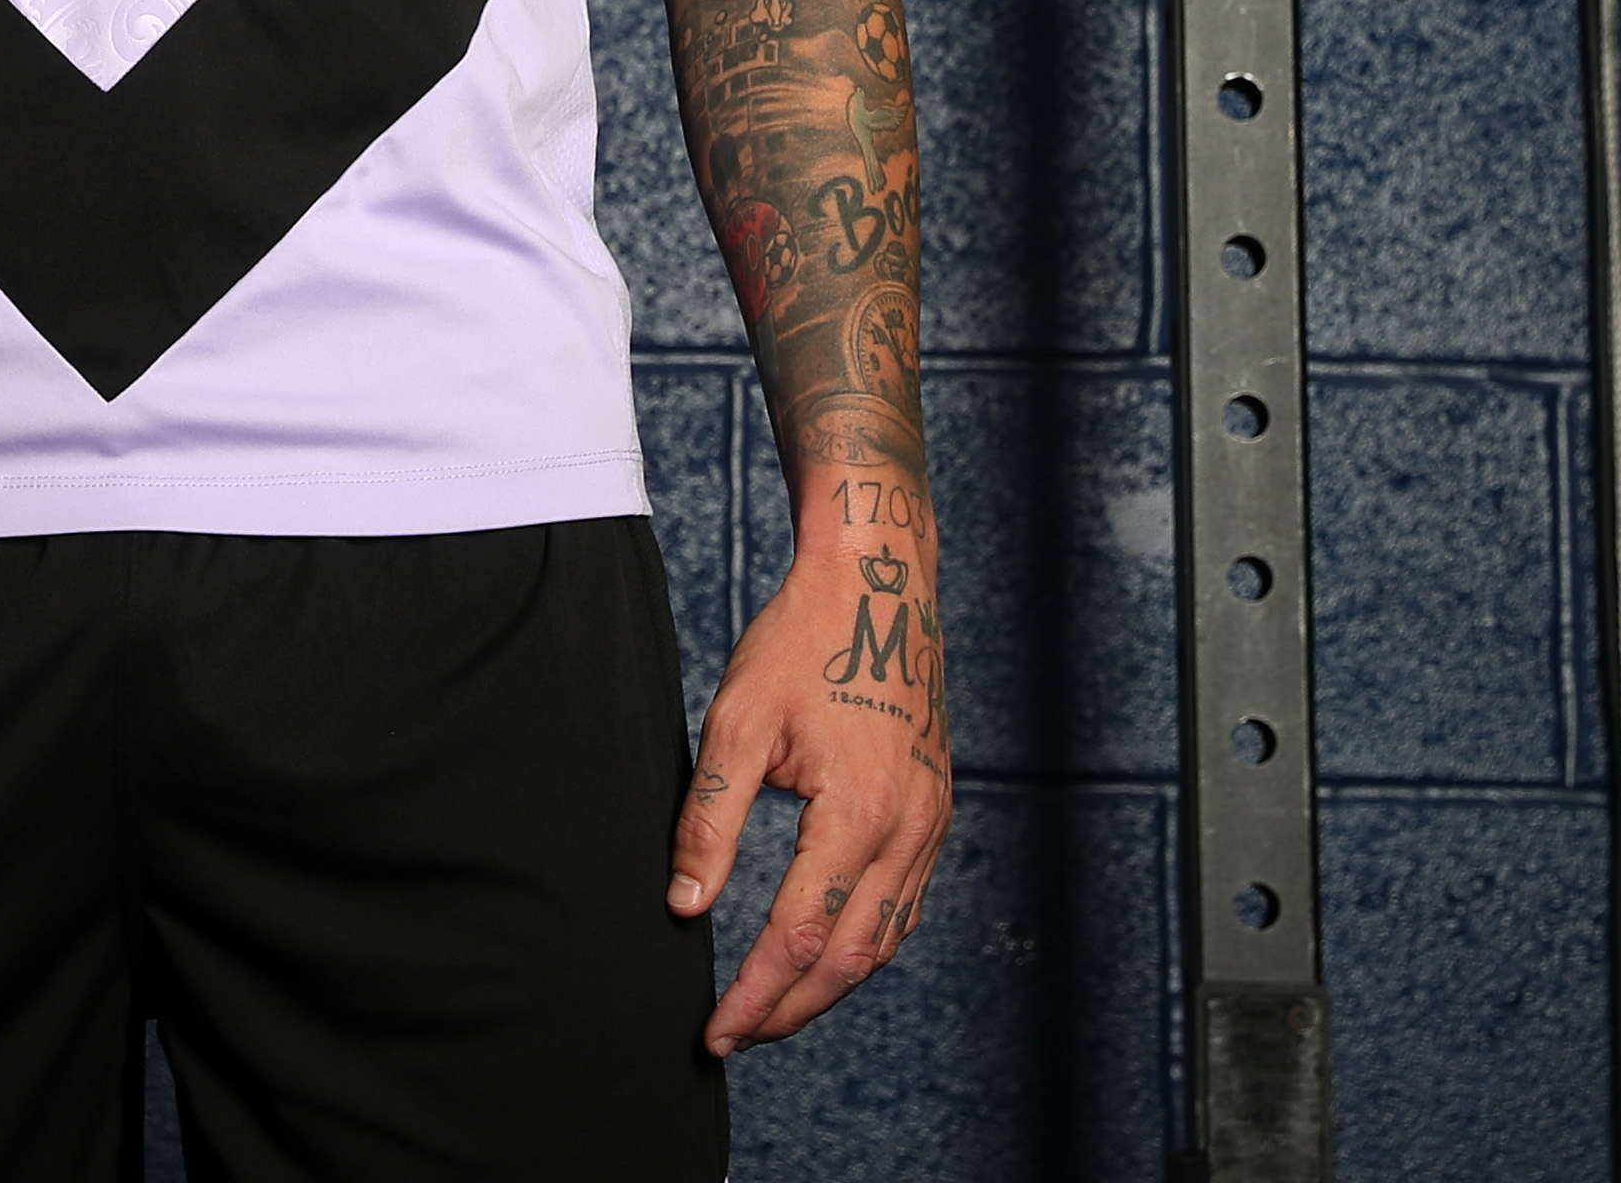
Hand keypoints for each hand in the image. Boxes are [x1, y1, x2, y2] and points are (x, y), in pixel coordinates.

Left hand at [669, 531, 949, 1054]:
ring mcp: (931, 823)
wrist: (879, 582)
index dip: (756, 994)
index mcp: (857, 812)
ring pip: (886, 940)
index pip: (800, 934)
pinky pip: (905, 905)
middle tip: (736, 1037)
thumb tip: (684, 905)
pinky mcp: (935, 811)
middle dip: (790, 1009)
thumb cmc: (802, 642)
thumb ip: (711, 820)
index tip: (715, 1031)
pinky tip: (825, 954)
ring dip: (829, 986)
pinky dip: (864, 945)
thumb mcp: (738, 722)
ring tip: (772, 1010)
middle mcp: (908, 829)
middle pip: (851, 958)